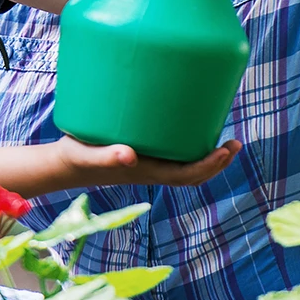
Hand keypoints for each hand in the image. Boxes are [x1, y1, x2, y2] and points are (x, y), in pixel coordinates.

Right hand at [54, 135, 240, 186]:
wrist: (64, 163)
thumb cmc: (77, 158)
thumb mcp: (89, 154)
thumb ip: (107, 155)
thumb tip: (129, 155)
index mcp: (148, 173)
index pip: (188, 175)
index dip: (210, 166)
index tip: (226, 150)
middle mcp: (154, 169)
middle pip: (194, 173)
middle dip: (218, 162)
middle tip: (235, 142)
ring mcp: (149, 162)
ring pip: (186, 164)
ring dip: (208, 155)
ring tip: (222, 136)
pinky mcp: (142, 152)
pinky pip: (173, 152)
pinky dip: (189, 144)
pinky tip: (190, 123)